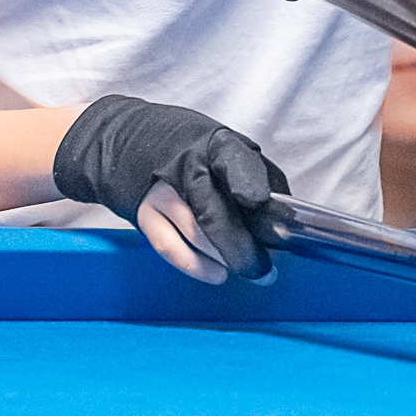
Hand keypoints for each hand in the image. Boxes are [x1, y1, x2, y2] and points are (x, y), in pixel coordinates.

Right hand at [50, 96, 289, 284]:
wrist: (133, 141)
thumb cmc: (194, 151)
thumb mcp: (229, 149)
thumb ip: (257, 176)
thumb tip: (281, 212)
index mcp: (213, 145)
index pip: (232, 160)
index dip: (246, 180)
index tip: (258, 202)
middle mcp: (184, 167)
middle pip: (214, 210)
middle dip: (242, 246)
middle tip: (265, 268)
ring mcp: (162, 192)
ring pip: (194, 233)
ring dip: (224, 259)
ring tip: (249, 271)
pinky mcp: (144, 214)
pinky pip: (170, 247)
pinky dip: (195, 266)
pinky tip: (216, 274)